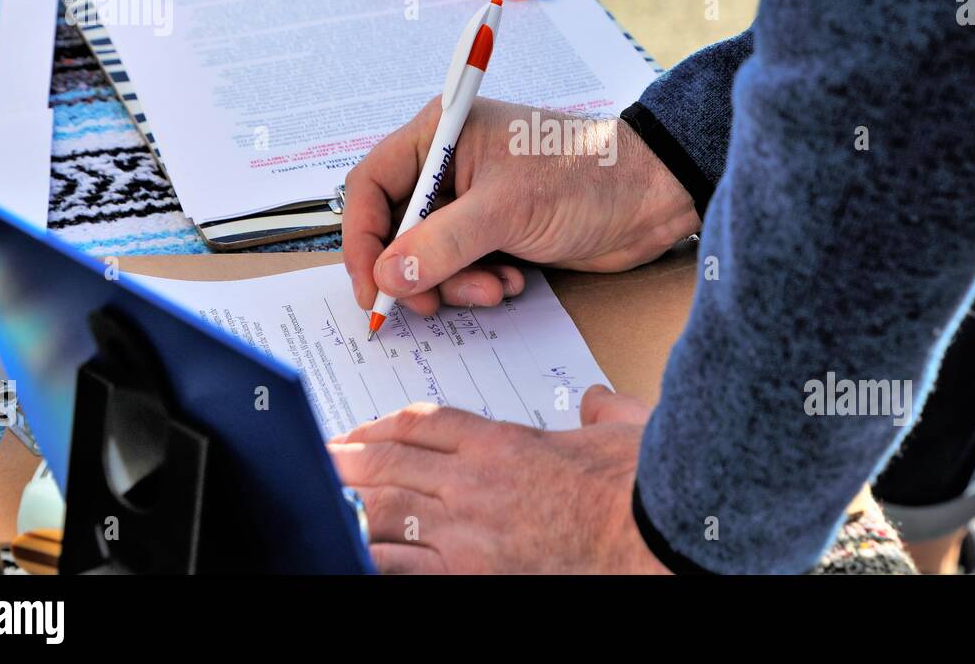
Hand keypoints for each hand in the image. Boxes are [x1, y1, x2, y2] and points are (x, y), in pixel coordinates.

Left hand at [327, 386, 668, 572]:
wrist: (655, 539)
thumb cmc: (646, 488)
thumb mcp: (627, 427)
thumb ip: (602, 408)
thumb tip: (594, 398)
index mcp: (506, 441)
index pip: (423, 422)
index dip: (382, 425)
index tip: (364, 431)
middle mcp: (476, 482)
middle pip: (389, 463)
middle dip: (346, 458)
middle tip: (319, 454)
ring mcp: (468, 533)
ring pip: (384, 512)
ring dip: (346, 502)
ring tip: (319, 495)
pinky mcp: (471, 575)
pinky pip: (402, 565)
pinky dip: (371, 555)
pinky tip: (349, 549)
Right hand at [341, 97, 699, 315]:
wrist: (651, 197)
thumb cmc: (586, 178)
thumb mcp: (506, 210)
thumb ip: (441, 244)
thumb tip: (388, 276)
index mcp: (441, 133)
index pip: (370, 186)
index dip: (362, 239)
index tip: (372, 288)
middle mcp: (448, 164)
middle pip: (395, 228)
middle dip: (414, 271)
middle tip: (435, 304)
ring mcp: (472, 200)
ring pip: (428, 256)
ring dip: (454, 284)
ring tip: (497, 288)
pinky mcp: (496, 230)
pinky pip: (461, 268)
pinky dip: (479, 284)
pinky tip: (515, 282)